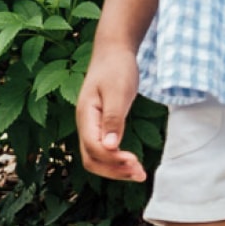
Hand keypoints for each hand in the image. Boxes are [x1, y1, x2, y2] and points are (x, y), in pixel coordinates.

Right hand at [75, 41, 147, 180]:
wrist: (113, 51)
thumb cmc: (116, 68)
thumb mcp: (118, 92)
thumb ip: (113, 119)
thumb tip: (110, 147)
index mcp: (86, 116)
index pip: (93, 148)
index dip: (113, 159)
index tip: (135, 161)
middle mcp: (85, 124)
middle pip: (91, 159)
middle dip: (114, 171)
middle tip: (139, 174)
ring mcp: (91, 125)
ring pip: (96, 157)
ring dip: (116, 169)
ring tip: (139, 173)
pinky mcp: (100, 125)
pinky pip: (103, 150)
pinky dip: (117, 160)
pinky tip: (132, 162)